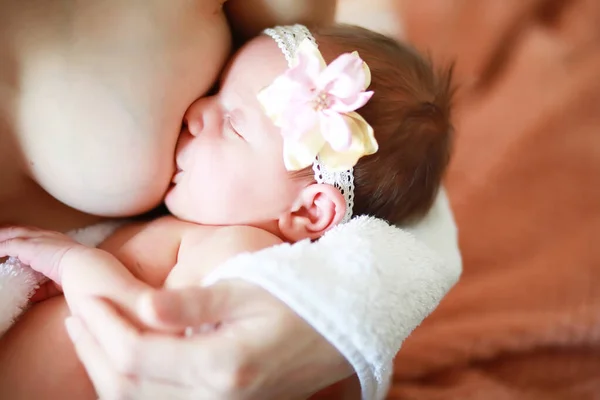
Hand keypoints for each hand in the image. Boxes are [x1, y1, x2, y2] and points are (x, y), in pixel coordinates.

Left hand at [0, 225, 84, 283]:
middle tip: (0, 237)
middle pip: (22, 230)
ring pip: (12, 233)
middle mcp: (47, 236)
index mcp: (57, 241)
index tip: (15, 243)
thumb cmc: (77, 274)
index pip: (36, 236)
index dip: (24, 238)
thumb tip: (33, 296)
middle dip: (9, 233)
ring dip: (1, 237)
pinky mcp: (28, 246)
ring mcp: (37, 239)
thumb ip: (45, 287)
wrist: (82, 267)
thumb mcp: (59, 281)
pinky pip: (6, 245)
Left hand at [66, 280, 352, 399]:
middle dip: (94, 346)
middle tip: (80, 311)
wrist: (342, 327)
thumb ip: (194, 304)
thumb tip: (141, 306)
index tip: (88, 295)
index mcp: (224, 365)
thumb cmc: (300, 297)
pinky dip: (130, 384)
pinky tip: (123, 359)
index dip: (104, 323)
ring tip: (90, 333)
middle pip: (128, 384)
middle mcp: (217, 399)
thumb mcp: (251, 289)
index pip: (136, 352)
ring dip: (104, 369)